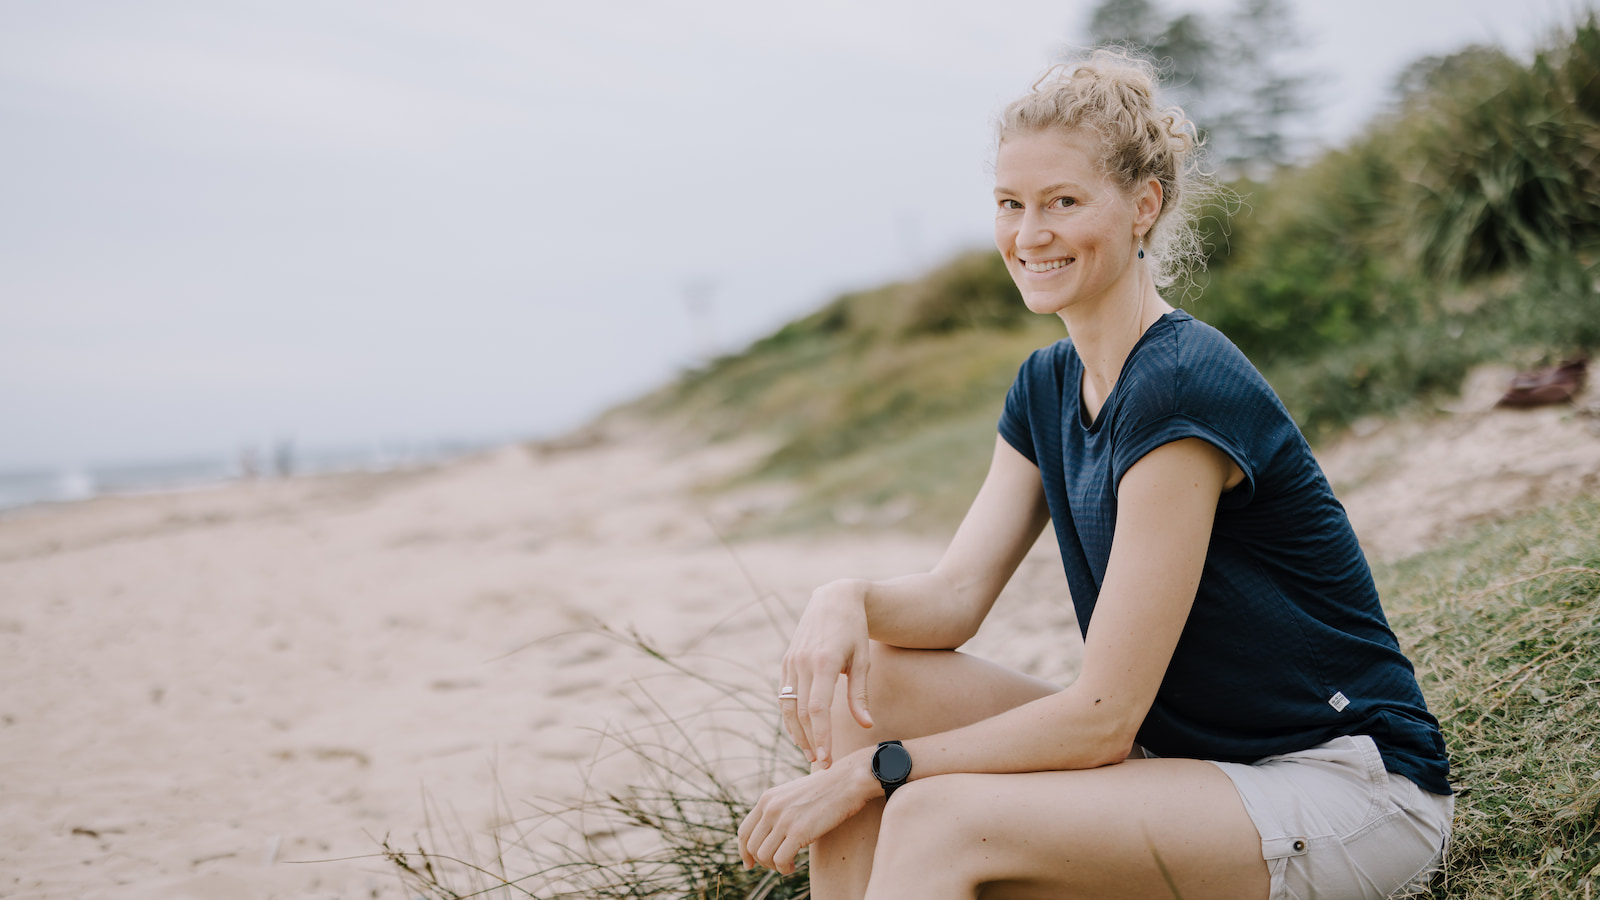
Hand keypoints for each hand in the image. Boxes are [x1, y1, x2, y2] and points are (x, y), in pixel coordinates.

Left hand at [737, 748, 875, 873]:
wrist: (848, 781)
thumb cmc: (826, 791)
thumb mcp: (793, 795)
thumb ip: (778, 810)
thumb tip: (770, 836)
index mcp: (767, 799)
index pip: (743, 831)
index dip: (743, 852)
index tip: (750, 864)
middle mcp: (770, 808)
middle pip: (751, 846)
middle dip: (761, 862)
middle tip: (777, 866)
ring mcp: (783, 819)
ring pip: (763, 855)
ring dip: (774, 866)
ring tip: (788, 866)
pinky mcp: (799, 831)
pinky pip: (780, 860)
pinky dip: (784, 868)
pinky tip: (793, 866)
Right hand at [782, 579, 874, 765]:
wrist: (835, 598)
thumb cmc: (855, 630)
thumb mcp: (863, 660)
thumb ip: (860, 694)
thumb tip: (866, 725)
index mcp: (824, 661)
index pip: (817, 709)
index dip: (821, 737)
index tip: (827, 759)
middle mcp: (802, 662)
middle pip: (801, 712)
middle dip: (810, 741)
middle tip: (822, 765)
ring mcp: (791, 662)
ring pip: (788, 707)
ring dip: (797, 733)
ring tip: (811, 754)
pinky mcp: (786, 662)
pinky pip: (784, 696)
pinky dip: (791, 717)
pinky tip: (801, 732)